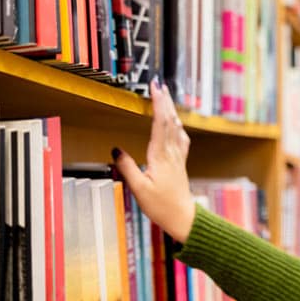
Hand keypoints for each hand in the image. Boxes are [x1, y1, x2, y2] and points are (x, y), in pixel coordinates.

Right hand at [113, 78, 195, 242]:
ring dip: (171, 109)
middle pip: (170, 120)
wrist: (183, 217)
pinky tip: (176, 123)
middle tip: (159, 84)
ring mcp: (178, 157)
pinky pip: (180, 137)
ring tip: (166, 96)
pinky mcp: (180, 162)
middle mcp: (172, 153)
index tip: (155, 88)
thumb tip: (116, 149)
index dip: (158, 104)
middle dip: (164, 100)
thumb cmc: (161, 206)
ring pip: (177, 127)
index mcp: (161, 156)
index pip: (160, 123)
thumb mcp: (139, 189)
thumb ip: (128, 168)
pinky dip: (177, 125)